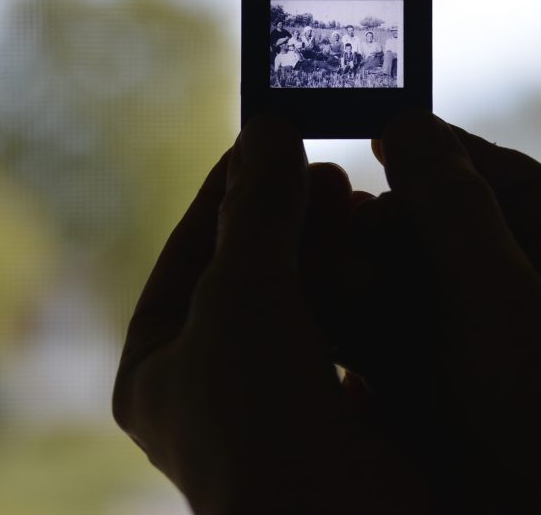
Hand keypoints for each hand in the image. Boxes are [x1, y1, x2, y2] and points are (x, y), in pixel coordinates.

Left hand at [112, 115, 427, 512]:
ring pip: (301, 296)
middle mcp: (211, 384)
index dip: (228, 188)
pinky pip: (344, 327)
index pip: (189, 251)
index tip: (270, 137)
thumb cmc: (260, 416)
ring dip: (328, 244)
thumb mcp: (242, 292)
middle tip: (329, 170)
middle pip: (249, 270)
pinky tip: (384, 248)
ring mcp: (277, 400)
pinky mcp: (337, 410)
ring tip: (358, 198)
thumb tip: (270, 126)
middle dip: (287, 215)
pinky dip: (361, 283)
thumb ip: (255, 207)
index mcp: (157, 367)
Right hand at [353, 112, 540, 513]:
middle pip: (454, 228)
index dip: (457, 150)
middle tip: (344, 192)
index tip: (391, 128)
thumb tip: (408, 122)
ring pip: (406, 275)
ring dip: (361, 253)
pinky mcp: (422, 388)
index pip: (520, 185)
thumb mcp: (501, 300)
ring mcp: (473, 351)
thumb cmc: (532, 424)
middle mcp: (529, 310)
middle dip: (395, 210)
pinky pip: (378, 325)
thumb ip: (455, 209)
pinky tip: (309, 284)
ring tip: (318, 236)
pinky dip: (344, 302)